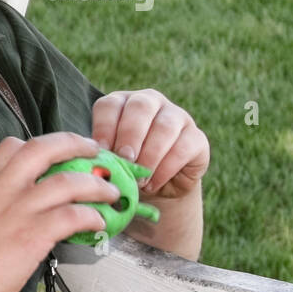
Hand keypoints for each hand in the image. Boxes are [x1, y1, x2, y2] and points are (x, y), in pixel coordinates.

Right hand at [0, 132, 119, 291]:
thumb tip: (31, 211)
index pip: (12, 145)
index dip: (39, 144)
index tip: (58, 152)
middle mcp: (1, 188)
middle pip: (43, 148)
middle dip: (75, 144)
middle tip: (94, 150)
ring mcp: (18, 210)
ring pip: (68, 181)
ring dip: (96, 185)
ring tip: (110, 192)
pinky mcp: (33, 234)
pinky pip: (73, 215)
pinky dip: (92, 216)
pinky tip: (98, 223)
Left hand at [90, 89, 209, 200]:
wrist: (156, 189)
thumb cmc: (124, 168)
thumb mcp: (110, 159)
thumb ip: (103, 154)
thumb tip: (95, 158)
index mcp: (122, 103)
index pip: (110, 105)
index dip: (104, 126)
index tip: (100, 150)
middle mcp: (150, 103)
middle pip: (140, 107)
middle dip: (130, 135)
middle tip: (124, 159)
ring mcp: (177, 116)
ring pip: (165, 127)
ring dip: (149, 155)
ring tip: (138, 178)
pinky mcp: (197, 137)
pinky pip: (183, 148)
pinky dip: (165, 168)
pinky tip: (152, 183)